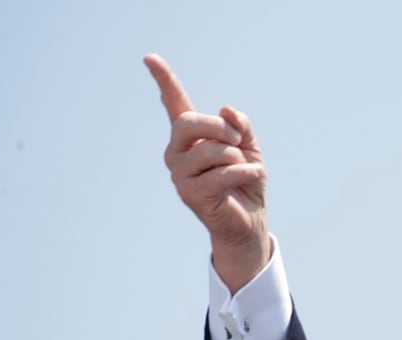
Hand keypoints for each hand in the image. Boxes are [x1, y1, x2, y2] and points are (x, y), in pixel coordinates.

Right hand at [144, 53, 269, 292]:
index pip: (174, 103)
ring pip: (210, 150)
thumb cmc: (246, 181)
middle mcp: (178, 152)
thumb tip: (226, 109)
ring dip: (237, 157)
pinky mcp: (190, 194)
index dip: (163, 80)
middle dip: (220, 129)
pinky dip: (245, 172)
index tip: (150, 57)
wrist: (251, 219)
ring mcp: (180, 174)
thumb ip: (239, 125)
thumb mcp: (249, 146)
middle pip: (189, 123)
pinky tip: (252, 177)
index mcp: (191, 136)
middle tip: (238, 142)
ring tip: (244, 169)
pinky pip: (222, 173)